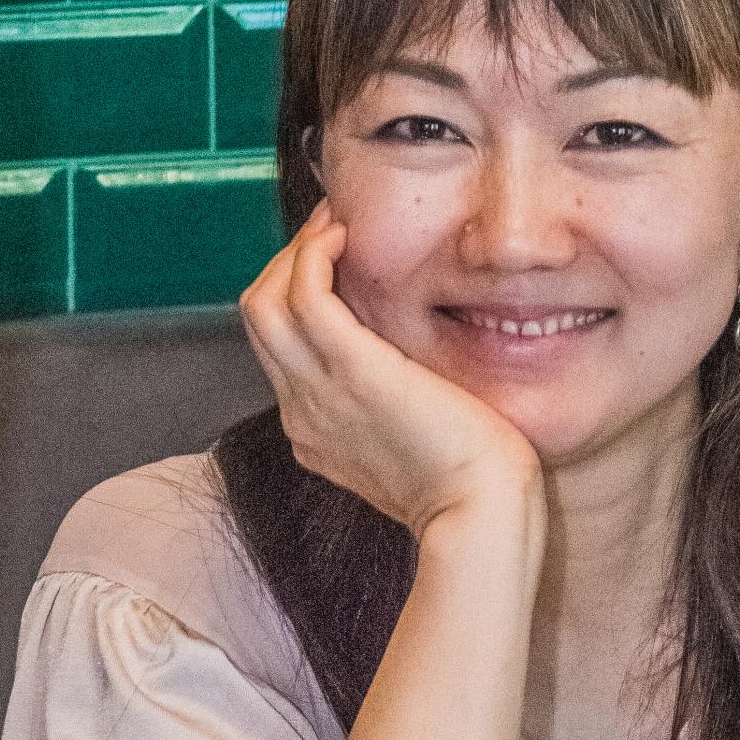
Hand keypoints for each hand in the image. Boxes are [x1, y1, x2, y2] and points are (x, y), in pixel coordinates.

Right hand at [241, 202, 540, 538]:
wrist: (480, 515)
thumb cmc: (471, 485)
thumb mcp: (414, 442)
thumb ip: (395, 407)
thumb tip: (410, 371)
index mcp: (314, 431)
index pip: (280, 348)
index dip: (296, 295)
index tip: (332, 260)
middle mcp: (302, 411)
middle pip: (259, 319)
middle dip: (286, 263)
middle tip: (329, 227)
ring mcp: (319, 393)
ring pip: (265, 302)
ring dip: (295, 251)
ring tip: (335, 224)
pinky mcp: (352, 371)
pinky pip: (303, 296)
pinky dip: (312, 255)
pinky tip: (344, 235)